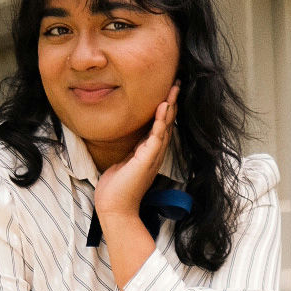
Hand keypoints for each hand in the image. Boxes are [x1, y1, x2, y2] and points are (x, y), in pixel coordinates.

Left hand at [93, 84, 178, 226]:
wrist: (115, 207)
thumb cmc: (116, 188)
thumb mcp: (124, 162)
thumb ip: (130, 150)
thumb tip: (128, 140)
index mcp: (149, 152)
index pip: (160, 125)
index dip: (164, 108)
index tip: (167, 90)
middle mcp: (155, 152)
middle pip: (167, 122)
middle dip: (171, 101)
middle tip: (176, 82)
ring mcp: (153, 156)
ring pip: (165, 126)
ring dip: (170, 106)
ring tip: (173, 88)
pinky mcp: (147, 159)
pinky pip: (157, 135)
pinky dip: (161, 120)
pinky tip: (163, 106)